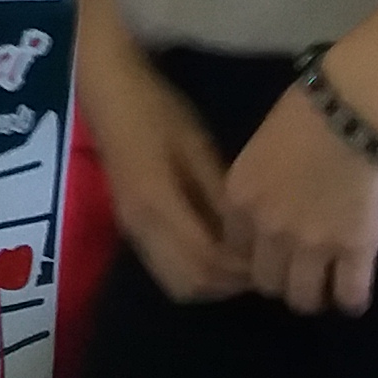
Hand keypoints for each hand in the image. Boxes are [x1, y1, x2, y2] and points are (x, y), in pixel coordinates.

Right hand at [78, 25, 242, 301]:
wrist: (106, 92)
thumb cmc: (156, 110)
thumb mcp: (197, 146)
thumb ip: (220, 195)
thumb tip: (250, 237)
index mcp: (159, 206)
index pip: (207, 262)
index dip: (241, 269)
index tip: (271, 257)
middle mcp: (142, 229)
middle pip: (191, 285)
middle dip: (228, 283)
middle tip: (259, 263)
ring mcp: (133, 231)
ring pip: (176, 282)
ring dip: (211, 281)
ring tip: (238, 258)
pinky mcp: (131, 226)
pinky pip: (166, 268)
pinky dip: (194, 270)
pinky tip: (214, 246)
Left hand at [220, 86, 377, 313]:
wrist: (352, 106)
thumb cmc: (305, 111)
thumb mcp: (261, 150)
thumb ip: (258, 186)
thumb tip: (269, 207)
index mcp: (240, 200)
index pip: (233, 251)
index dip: (252, 257)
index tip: (267, 257)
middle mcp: (269, 229)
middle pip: (265, 282)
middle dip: (280, 281)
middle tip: (298, 273)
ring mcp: (312, 244)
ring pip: (303, 298)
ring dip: (313, 297)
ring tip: (325, 289)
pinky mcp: (355, 249)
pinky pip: (349, 295)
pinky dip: (351, 301)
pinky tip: (353, 297)